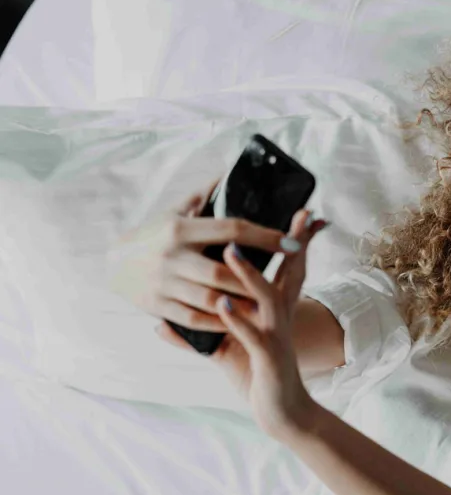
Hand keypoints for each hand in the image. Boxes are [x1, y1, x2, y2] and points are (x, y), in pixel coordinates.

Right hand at [106, 176, 290, 331]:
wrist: (113, 263)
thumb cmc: (154, 234)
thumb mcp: (175, 210)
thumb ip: (204, 195)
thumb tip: (230, 172)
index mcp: (180, 228)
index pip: (231, 229)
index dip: (265, 236)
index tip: (292, 241)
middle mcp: (172, 255)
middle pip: (222, 271)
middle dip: (254, 278)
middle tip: (283, 283)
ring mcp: (163, 283)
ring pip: (210, 298)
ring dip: (240, 304)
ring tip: (266, 306)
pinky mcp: (157, 305)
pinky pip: (193, 318)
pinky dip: (218, 321)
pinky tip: (237, 321)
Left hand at [156, 208, 328, 439]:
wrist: (283, 410)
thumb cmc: (256, 372)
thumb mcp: (229, 346)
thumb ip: (199, 331)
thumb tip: (160, 325)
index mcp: (274, 307)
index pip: (287, 264)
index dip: (292, 238)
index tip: (300, 211)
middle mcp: (280, 314)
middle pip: (291, 270)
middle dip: (289, 241)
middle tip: (293, 212)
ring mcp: (276, 334)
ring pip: (266, 297)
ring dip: (248, 275)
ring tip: (229, 254)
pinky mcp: (268, 356)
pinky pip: (252, 335)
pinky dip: (237, 320)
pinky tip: (222, 306)